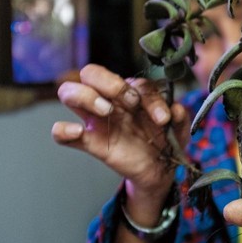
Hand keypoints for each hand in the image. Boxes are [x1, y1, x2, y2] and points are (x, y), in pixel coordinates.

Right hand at [51, 64, 189, 198]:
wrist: (158, 169)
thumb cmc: (164, 141)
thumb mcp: (178, 129)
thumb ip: (181, 117)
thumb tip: (176, 109)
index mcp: (132, 93)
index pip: (133, 82)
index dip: (148, 95)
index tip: (162, 117)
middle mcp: (110, 101)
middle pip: (91, 72)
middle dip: (108, 82)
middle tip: (129, 104)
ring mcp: (96, 120)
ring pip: (69, 92)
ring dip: (85, 96)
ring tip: (107, 111)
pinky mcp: (89, 142)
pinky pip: (61, 133)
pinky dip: (62, 130)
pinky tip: (78, 132)